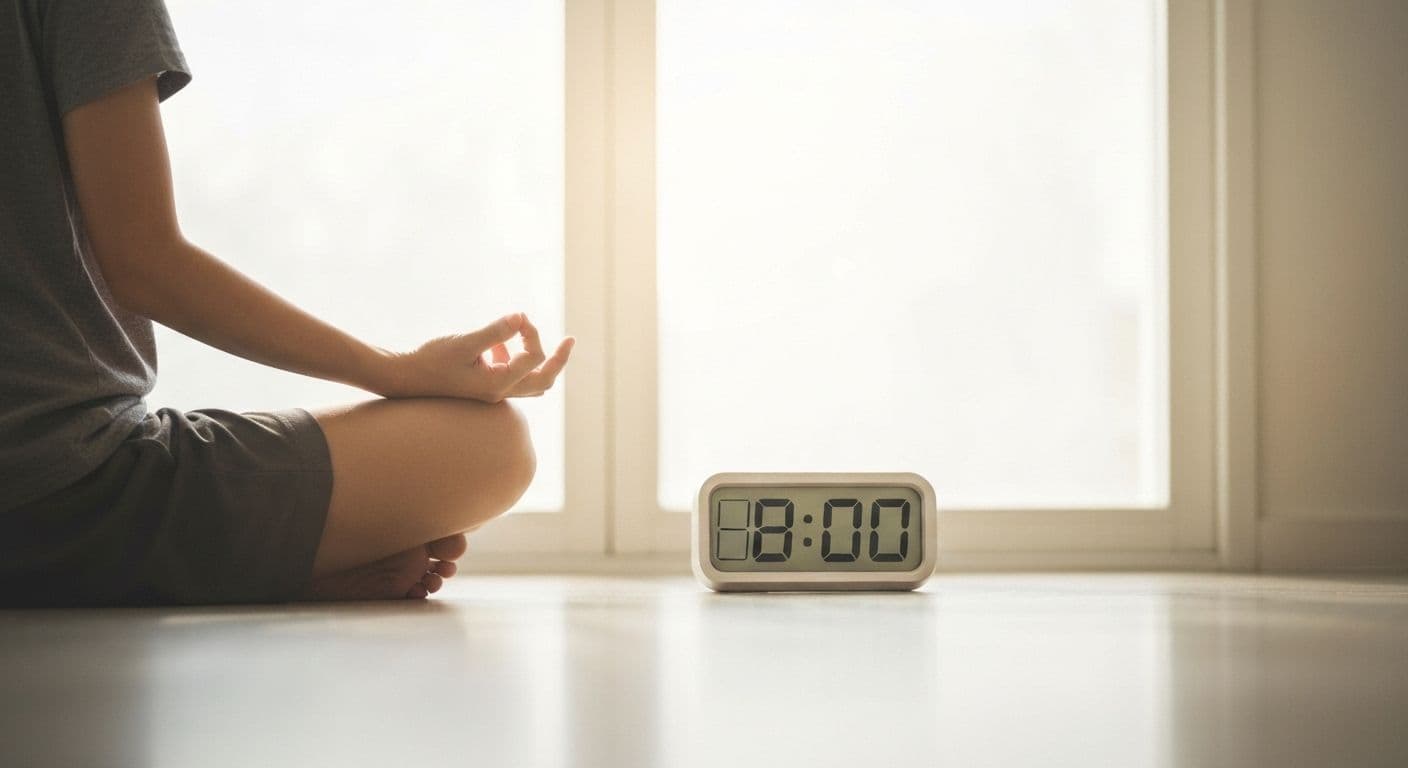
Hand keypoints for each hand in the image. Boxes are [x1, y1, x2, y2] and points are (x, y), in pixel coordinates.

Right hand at [375, 313, 574, 402]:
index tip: (517, 316)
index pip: (533, 357)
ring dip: (538, 360)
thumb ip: (494, 331)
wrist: (403, 378)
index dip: (531, 332)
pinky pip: (513, 379)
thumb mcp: (463, 342)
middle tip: (571, 340)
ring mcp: (492, 393)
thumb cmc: (431, 360)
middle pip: (544, 381)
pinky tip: (497, 346)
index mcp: (499, 384)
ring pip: (531, 383)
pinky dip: (515, 361)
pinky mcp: (483, 387)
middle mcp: (500, 393)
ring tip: (528, 336)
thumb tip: (521, 317)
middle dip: (558, 359)